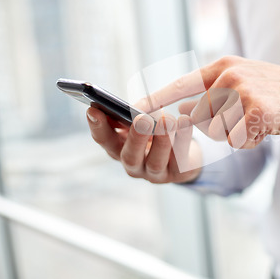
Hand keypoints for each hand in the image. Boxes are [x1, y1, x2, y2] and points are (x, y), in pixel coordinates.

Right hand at [86, 107, 201, 183]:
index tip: (94, 109)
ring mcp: (154, 173)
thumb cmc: (156, 133)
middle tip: (142, 119)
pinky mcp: (177, 174)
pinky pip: (180, 158)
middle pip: (130, 155)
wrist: (184, 155)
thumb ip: (133, 116)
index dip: (98, 126)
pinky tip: (185, 121)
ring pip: (155, 161)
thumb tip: (131, 105)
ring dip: (161, 140)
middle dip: (135, 137)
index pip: (104, 140)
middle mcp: (133, 164)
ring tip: (167, 119)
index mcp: (119, 148)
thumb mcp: (142, 123)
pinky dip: (184, 138)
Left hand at [138, 56, 279, 148]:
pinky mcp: (257, 110)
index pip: (181, 83)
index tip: (133, 109)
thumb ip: (214, 93)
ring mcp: (243, 90)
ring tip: (259, 120)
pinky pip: (237, 140)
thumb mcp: (246, 81)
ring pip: (218, 131)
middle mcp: (230, 74)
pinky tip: (267, 127)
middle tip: (246, 118)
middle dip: (218, 126)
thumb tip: (182, 111)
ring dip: (236, 134)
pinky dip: (251, 141)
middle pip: (200, 116)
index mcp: (224, 65)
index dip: (156, 98)